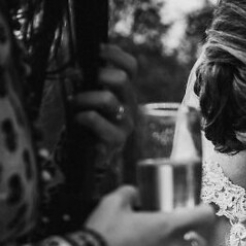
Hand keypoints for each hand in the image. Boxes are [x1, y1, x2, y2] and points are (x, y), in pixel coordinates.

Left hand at [70, 44, 137, 165]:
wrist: (88, 154)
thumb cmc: (86, 120)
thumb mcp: (87, 94)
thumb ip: (83, 78)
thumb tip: (74, 68)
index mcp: (124, 91)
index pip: (130, 67)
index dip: (116, 54)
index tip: (97, 49)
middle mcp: (130, 105)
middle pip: (121, 79)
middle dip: (98, 74)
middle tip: (81, 79)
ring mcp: (125, 123)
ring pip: (107, 98)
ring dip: (84, 97)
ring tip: (73, 101)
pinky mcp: (116, 139)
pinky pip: (96, 120)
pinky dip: (83, 116)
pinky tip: (78, 119)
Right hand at [84, 186, 215, 245]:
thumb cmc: (101, 235)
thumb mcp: (111, 204)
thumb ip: (128, 194)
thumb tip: (134, 193)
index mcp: (168, 227)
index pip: (204, 216)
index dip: (204, 211)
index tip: (201, 210)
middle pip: (196, 244)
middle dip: (188, 238)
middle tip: (172, 234)